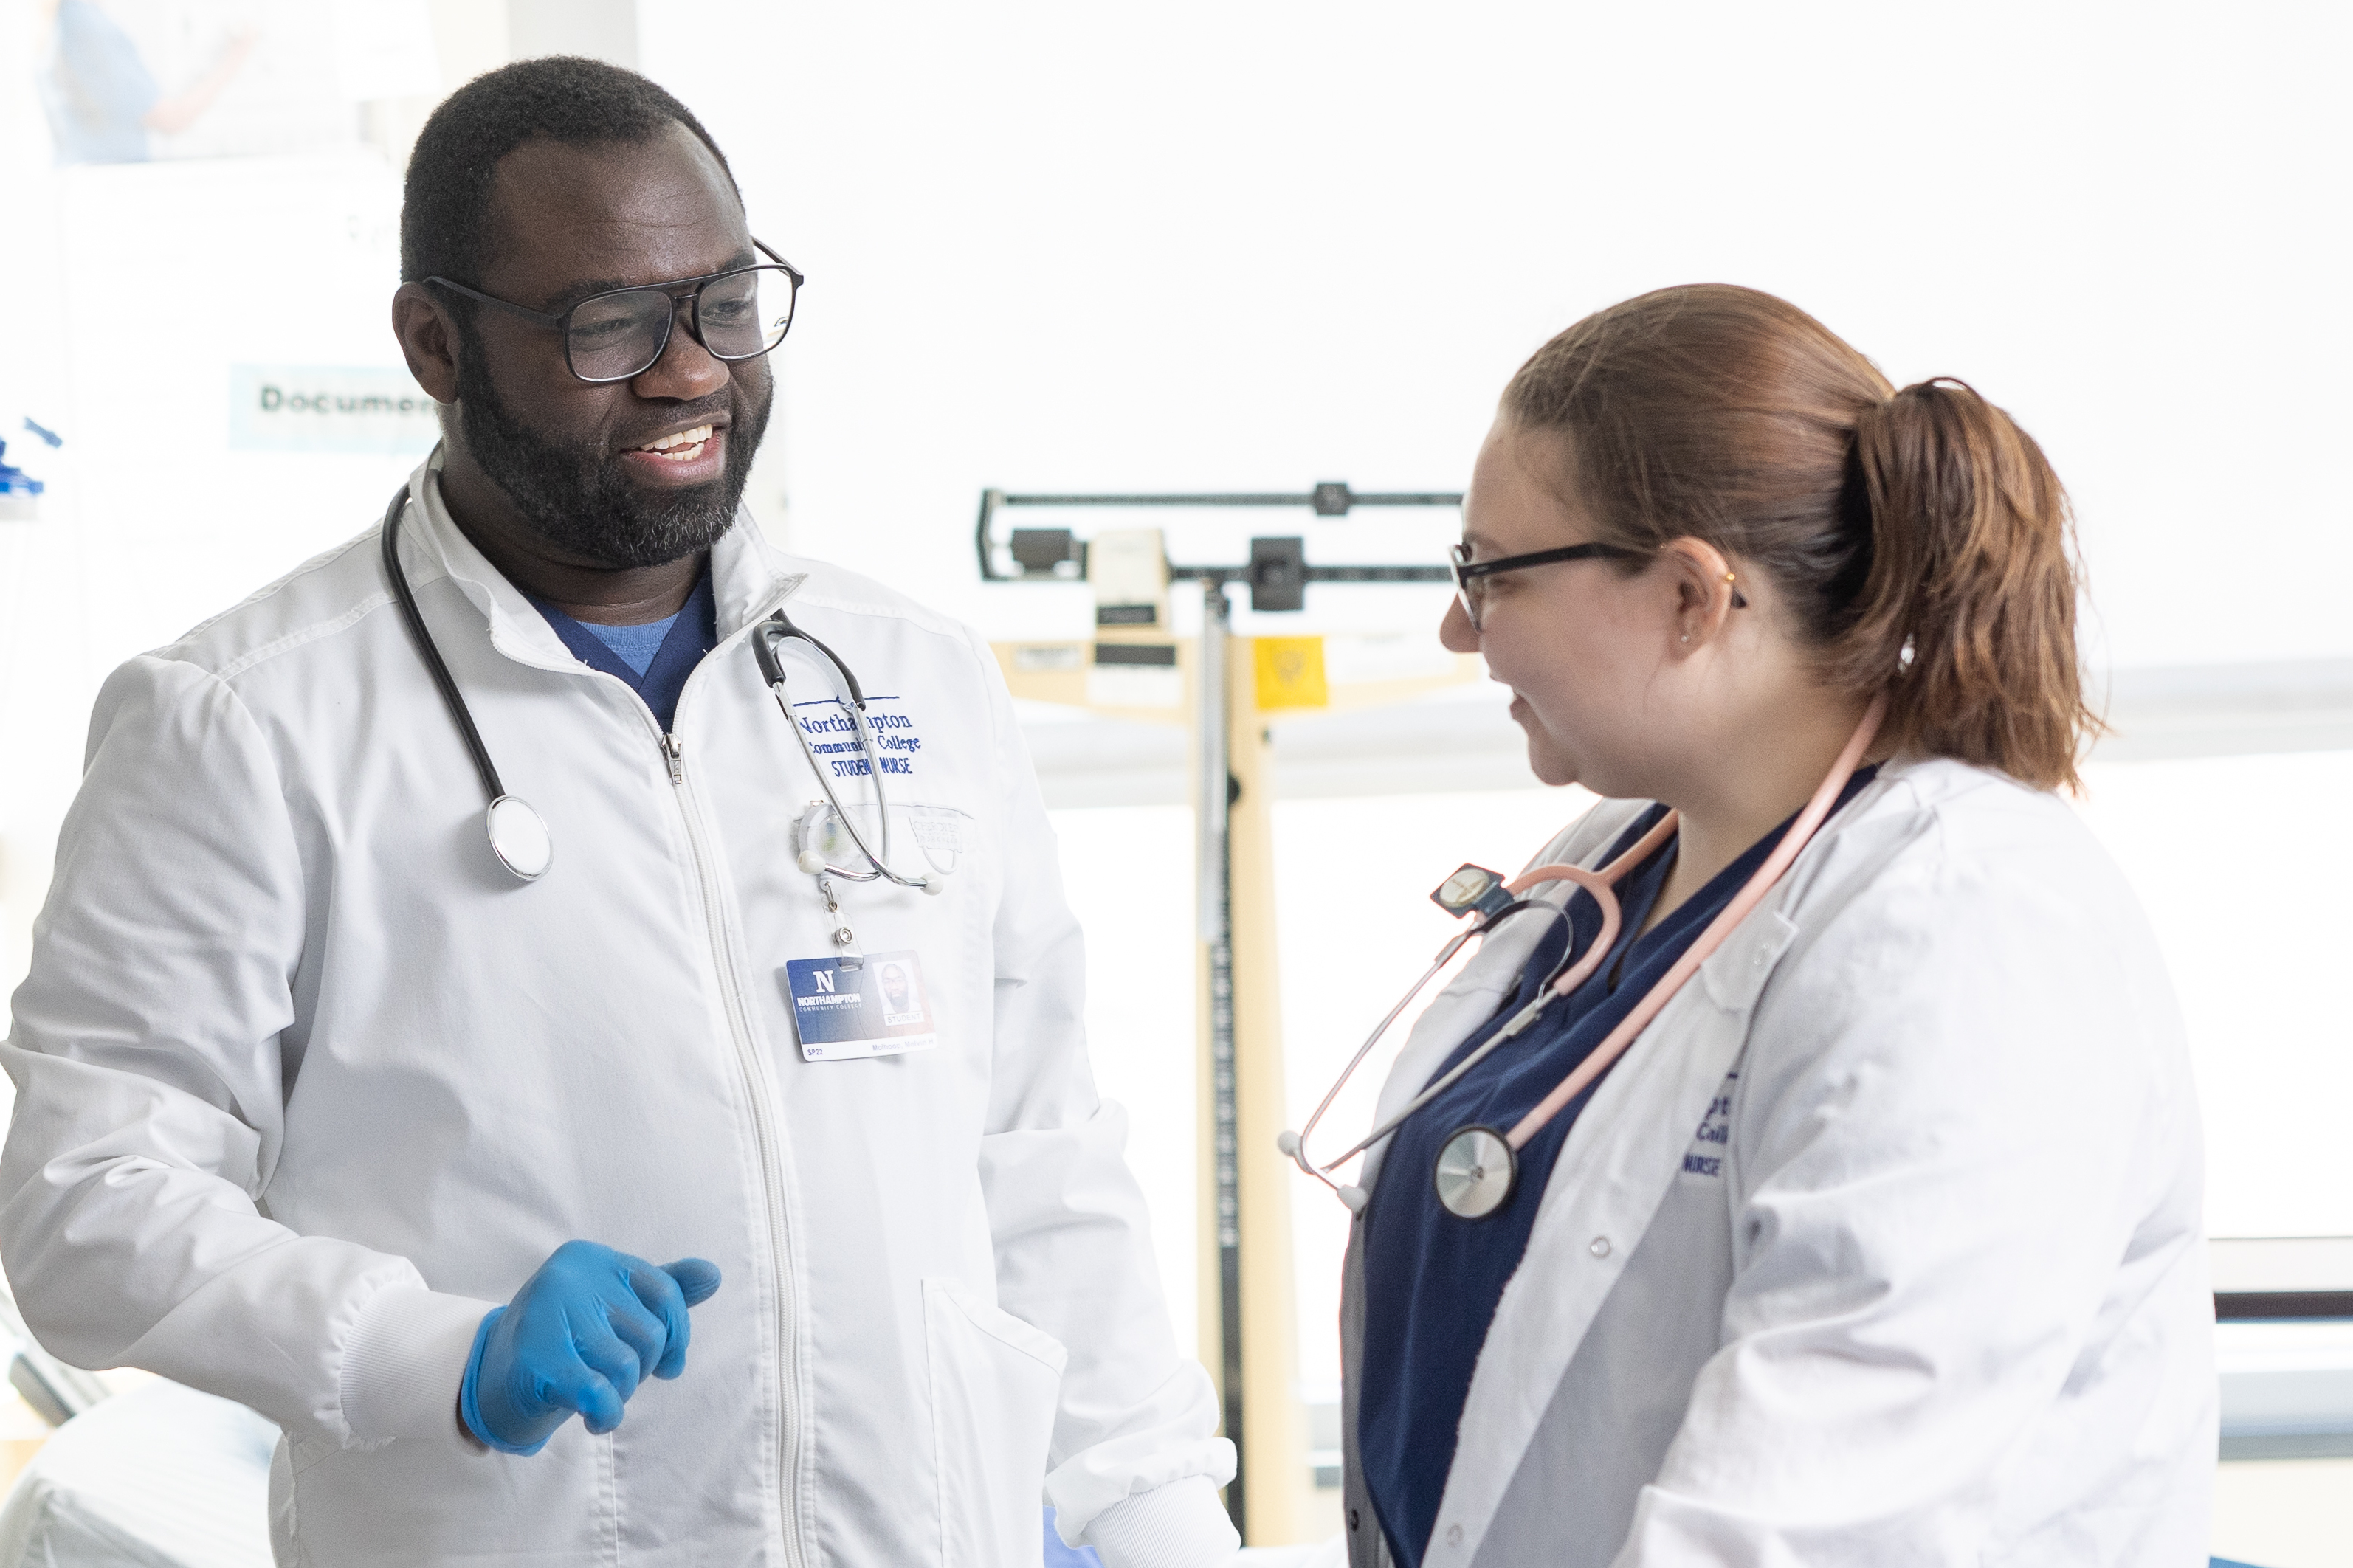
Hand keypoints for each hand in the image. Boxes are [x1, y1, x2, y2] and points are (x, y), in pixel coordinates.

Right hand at [460, 1241, 722, 1454]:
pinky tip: (595, 1418)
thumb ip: (663, 1290)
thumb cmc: (565, 1340)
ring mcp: (548, 1315)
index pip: (665, 1292)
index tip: (668, 1362)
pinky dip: (607, 1414)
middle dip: (643, 1368)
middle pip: (650, 1333)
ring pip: (627, 1366)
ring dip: (621, 1394)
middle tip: (612, 1377)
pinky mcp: (537, 1361)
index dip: (677, 1334)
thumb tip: (713, 1274)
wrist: (492, 1379)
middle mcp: (568, 1277)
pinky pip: (600, 1393)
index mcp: (591, 1258)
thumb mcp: (613, 1307)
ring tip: (597, 1394)